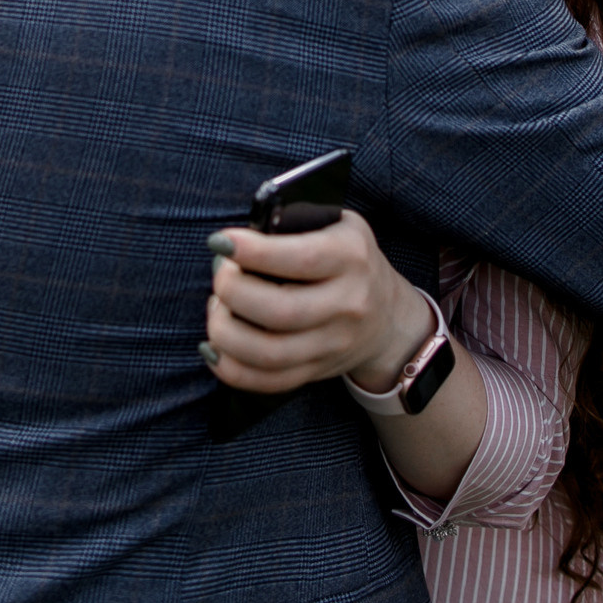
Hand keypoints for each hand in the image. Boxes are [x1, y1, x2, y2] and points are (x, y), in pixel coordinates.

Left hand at [202, 212, 434, 394]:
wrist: (388, 315)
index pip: (300, 258)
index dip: (253, 252)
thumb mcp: (336, 224)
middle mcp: (347, 304)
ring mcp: (333, 345)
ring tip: (217, 308)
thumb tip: (242, 232)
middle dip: (232, 292)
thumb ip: (295, 221)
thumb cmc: (347, 258)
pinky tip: (213, 347)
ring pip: (268, 353)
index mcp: (350, 257)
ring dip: (225, 332)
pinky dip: (231, 368)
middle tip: (220, 274)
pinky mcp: (316, 372)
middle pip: (279, 311)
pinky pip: (267, 381)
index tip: (220, 242)